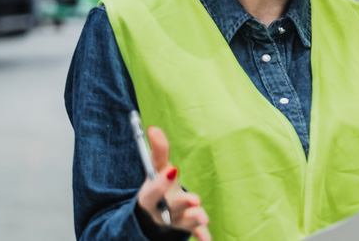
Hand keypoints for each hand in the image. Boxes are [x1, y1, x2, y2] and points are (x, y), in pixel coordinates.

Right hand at [138, 126, 211, 240]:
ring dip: (193, 218)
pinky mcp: (186, 228)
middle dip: (181, 204)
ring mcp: (173, 221)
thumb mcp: (156, 170)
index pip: (152, 192)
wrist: (155, 213)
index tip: (173, 171)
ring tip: (202, 216)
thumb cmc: (158, 186)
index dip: (161, 183)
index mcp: (150, 197)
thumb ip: (158, 151)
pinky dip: (201, 235)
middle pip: (170, 209)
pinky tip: (208, 239)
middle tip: (193, 199)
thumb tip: (153, 128)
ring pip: (184, 221)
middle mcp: (161, 211)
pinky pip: (194, 233)